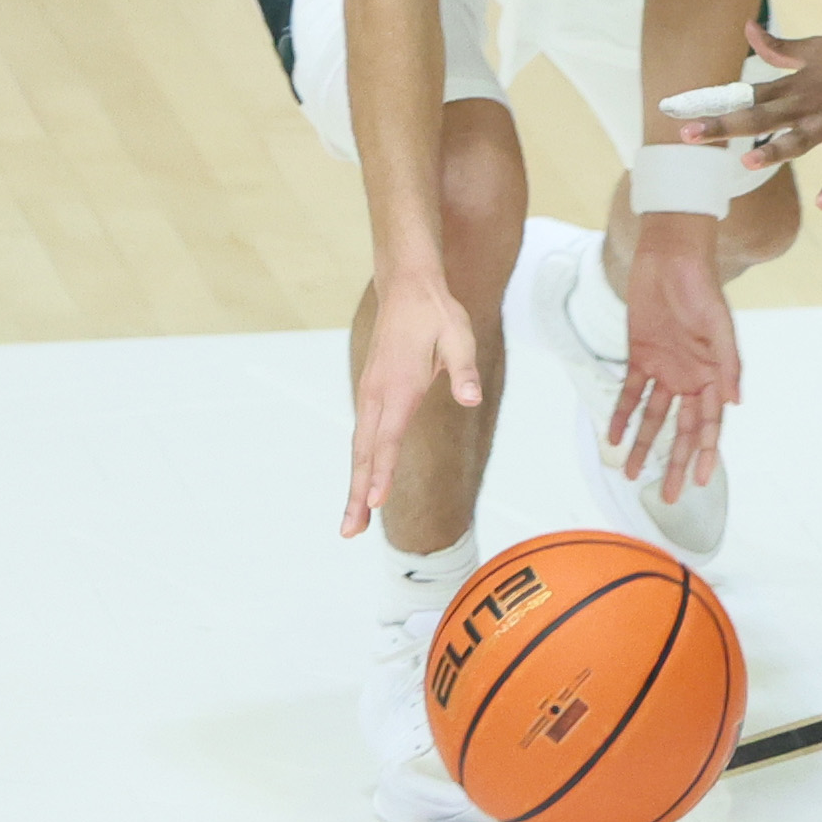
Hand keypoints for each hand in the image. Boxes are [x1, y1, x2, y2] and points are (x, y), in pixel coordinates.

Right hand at [351, 277, 482, 536]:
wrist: (408, 288)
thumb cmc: (437, 315)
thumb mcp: (460, 338)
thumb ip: (465, 371)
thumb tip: (471, 398)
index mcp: (399, 387)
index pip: (389, 438)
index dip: (382, 472)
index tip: (376, 502)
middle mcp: (378, 395)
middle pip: (364, 453)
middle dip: (358, 494)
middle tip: (350, 532)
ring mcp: (370, 394)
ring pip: (360, 448)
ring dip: (355, 485)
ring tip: (352, 522)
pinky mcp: (371, 392)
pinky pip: (364, 435)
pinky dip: (361, 464)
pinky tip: (362, 485)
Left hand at [612, 225, 739, 504]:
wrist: (669, 256)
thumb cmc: (700, 286)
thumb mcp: (718, 324)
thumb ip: (728, 363)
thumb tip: (735, 401)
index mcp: (715, 373)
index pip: (711, 423)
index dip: (708, 453)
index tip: (702, 481)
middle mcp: (691, 376)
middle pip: (683, 429)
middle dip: (677, 462)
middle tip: (670, 494)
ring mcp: (665, 368)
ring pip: (654, 418)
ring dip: (644, 444)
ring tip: (632, 473)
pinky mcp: (640, 356)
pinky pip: (630, 393)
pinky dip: (621, 414)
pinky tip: (612, 436)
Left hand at [673, 21, 821, 209]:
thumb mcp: (820, 48)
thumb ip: (781, 48)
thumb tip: (747, 28)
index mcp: (797, 84)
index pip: (746, 93)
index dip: (710, 102)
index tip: (674, 110)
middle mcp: (810, 102)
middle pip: (759, 116)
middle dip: (722, 126)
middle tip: (687, 136)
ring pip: (799, 139)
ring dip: (774, 152)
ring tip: (749, 165)